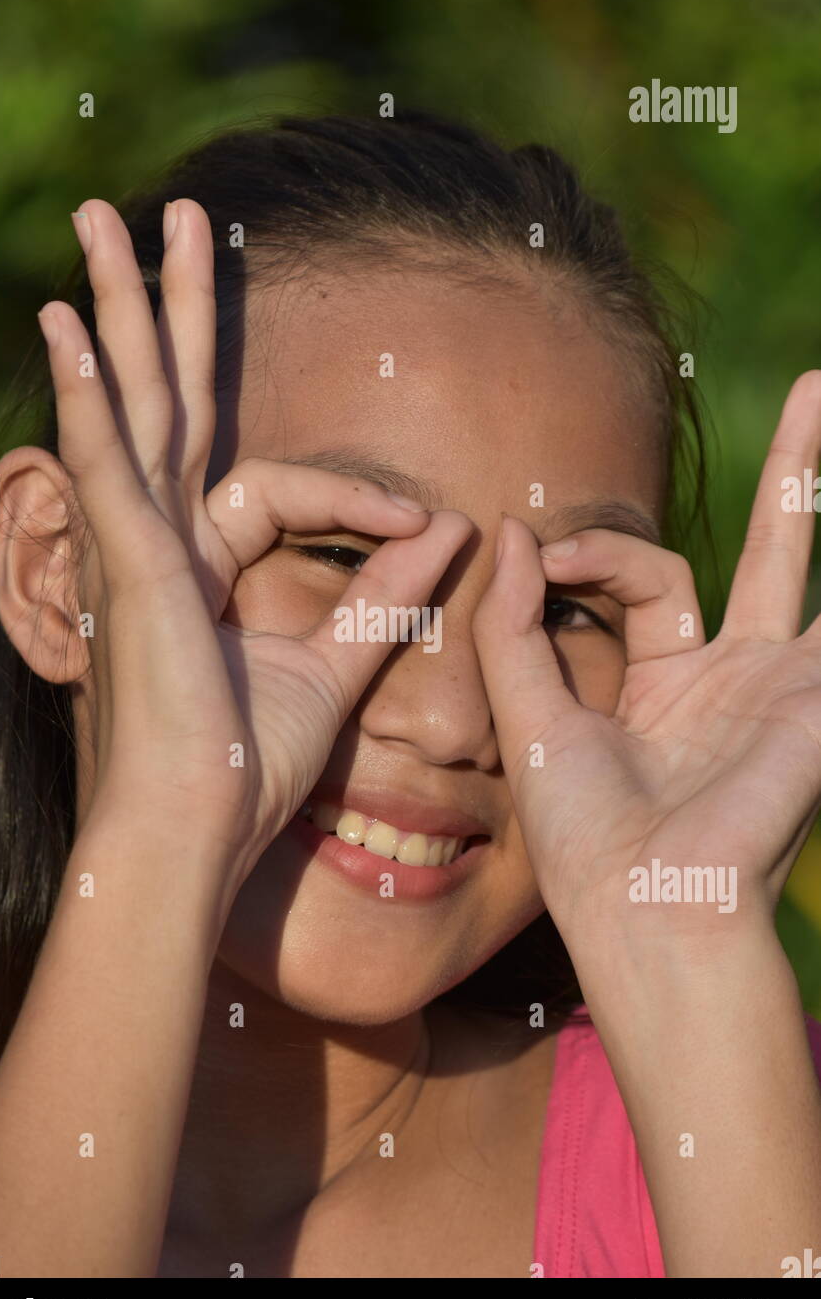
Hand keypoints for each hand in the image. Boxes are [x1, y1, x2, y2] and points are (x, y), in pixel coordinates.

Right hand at [30, 197, 470, 887]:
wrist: (198, 830)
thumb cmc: (250, 767)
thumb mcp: (336, 665)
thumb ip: (386, 595)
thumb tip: (451, 532)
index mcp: (206, 565)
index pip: (281, 488)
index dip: (360, 497)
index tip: (430, 525)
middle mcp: (161, 541)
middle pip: (170, 398)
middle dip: (168, 307)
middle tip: (171, 215)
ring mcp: (135, 545)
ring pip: (131, 402)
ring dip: (119, 309)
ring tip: (104, 220)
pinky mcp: (127, 564)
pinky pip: (106, 460)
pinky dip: (86, 391)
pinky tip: (69, 322)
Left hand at [473, 371, 820, 964]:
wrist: (647, 910)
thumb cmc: (586, 838)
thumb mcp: (531, 719)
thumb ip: (513, 626)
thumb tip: (508, 531)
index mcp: (661, 682)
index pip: (638, 575)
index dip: (589, 550)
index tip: (541, 547)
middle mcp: (729, 676)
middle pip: (751, 553)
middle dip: (785, 477)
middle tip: (817, 388)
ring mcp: (780, 683)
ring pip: (801, 566)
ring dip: (819, 490)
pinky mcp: (811, 697)